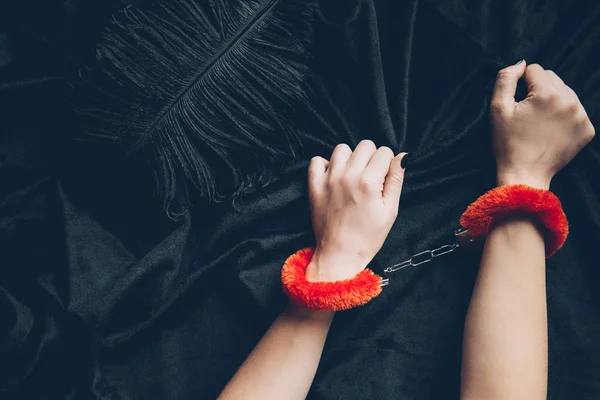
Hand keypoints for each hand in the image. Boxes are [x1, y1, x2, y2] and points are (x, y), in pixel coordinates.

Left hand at [306, 140, 407, 281]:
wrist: (339, 254)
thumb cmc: (367, 237)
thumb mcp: (390, 210)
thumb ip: (396, 180)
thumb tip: (403, 157)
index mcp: (369, 182)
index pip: (384, 152)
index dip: (388, 164)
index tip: (384, 178)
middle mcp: (347, 176)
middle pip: (365, 145)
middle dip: (371, 158)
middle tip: (370, 178)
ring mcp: (328, 179)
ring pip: (342, 148)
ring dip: (350, 158)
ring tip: (353, 176)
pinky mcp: (314, 185)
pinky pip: (317, 160)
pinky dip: (325, 165)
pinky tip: (334, 177)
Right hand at [490, 60, 594, 188]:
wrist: (525, 174)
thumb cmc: (508, 142)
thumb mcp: (497, 108)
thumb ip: (505, 78)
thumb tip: (521, 64)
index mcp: (548, 94)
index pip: (535, 70)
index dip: (521, 85)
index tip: (518, 105)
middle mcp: (570, 102)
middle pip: (552, 78)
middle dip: (539, 91)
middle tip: (527, 114)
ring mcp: (581, 116)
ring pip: (565, 93)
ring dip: (552, 102)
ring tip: (538, 123)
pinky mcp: (587, 129)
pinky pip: (574, 110)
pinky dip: (562, 116)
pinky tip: (550, 130)